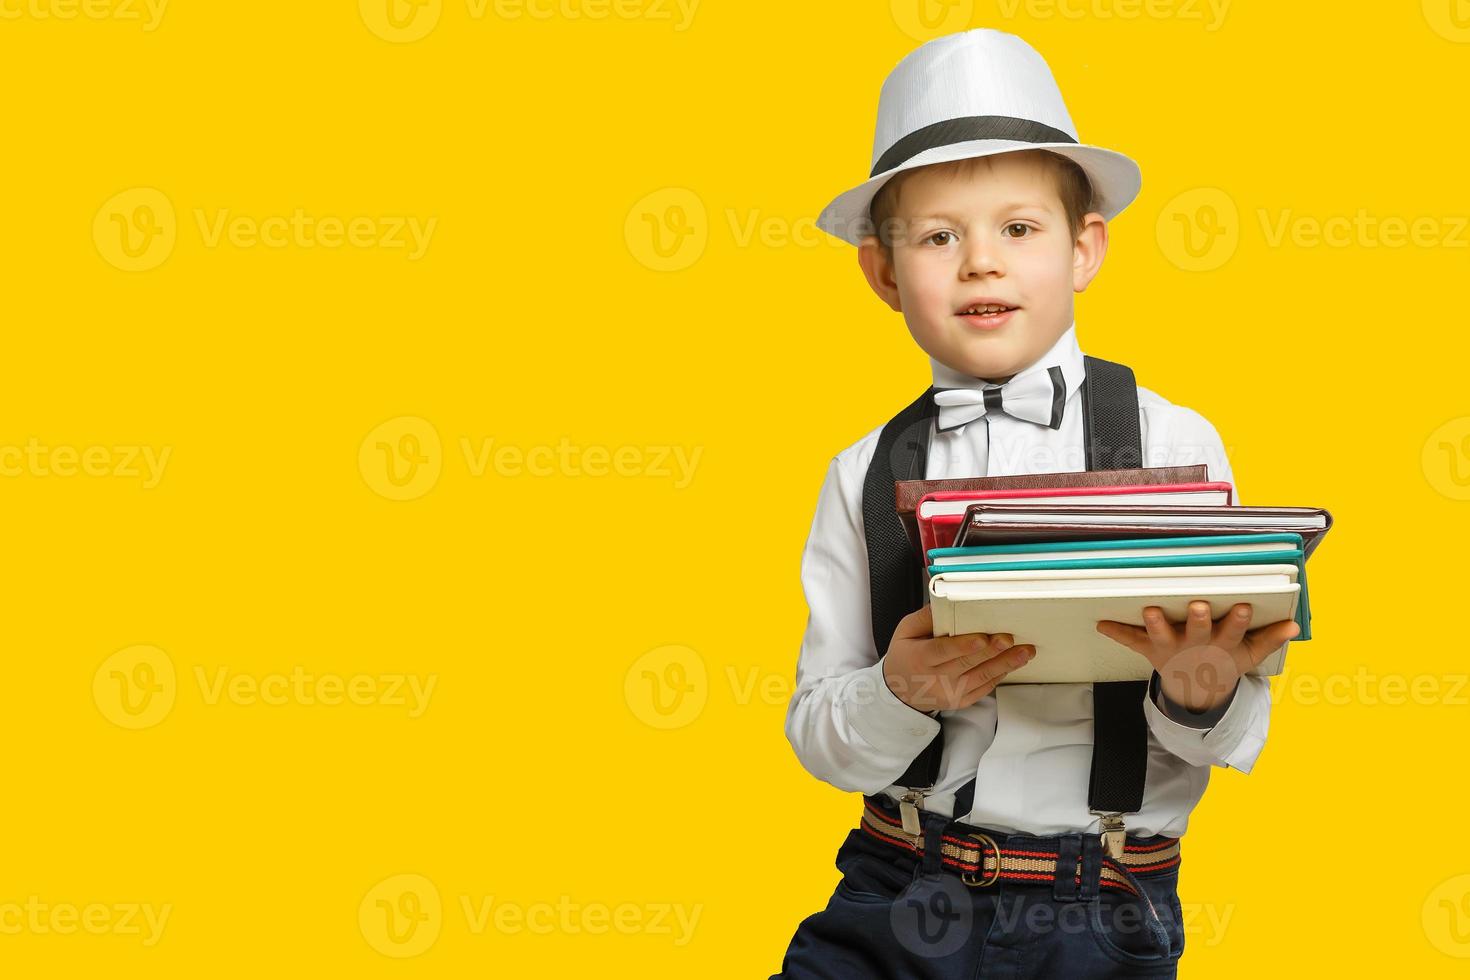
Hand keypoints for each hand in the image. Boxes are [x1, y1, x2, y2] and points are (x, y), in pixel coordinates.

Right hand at [882, 604, 1036, 711]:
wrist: (901, 693)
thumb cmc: (905, 656)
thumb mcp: (905, 632)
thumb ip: (925, 617)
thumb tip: (945, 602)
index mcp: (920, 658)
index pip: (943, 651)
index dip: (963, 646)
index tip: (982, 638)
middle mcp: (936, 678)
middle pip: (967, 664)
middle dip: (991, 651)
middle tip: (1010, 639)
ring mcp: (951, 692)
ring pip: (981, 677)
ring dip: (1005, 664)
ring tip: (1024, 652)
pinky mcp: (962, 700)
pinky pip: (985, 687)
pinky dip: (1000, 674)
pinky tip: (1013, 662)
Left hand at [1095, 601, 1299, 716]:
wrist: (1196, 689)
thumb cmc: (1223, 660)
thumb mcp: (1249, 655)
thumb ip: (1270, 639)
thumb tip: (1294, 626)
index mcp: (1222, 644)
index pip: (1234, 631)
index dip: (1239, 621)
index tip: (1243, 607)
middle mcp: (1196, 645)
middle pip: (1199, 631)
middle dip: (1200, 619)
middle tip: (1200, 605)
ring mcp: (1172, 647)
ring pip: (1163, 635)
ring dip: (1156, 624)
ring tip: (1150, 611)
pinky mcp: (1150, 648)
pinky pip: (1131, 640)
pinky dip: (1116, 633)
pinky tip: (1101, 624)